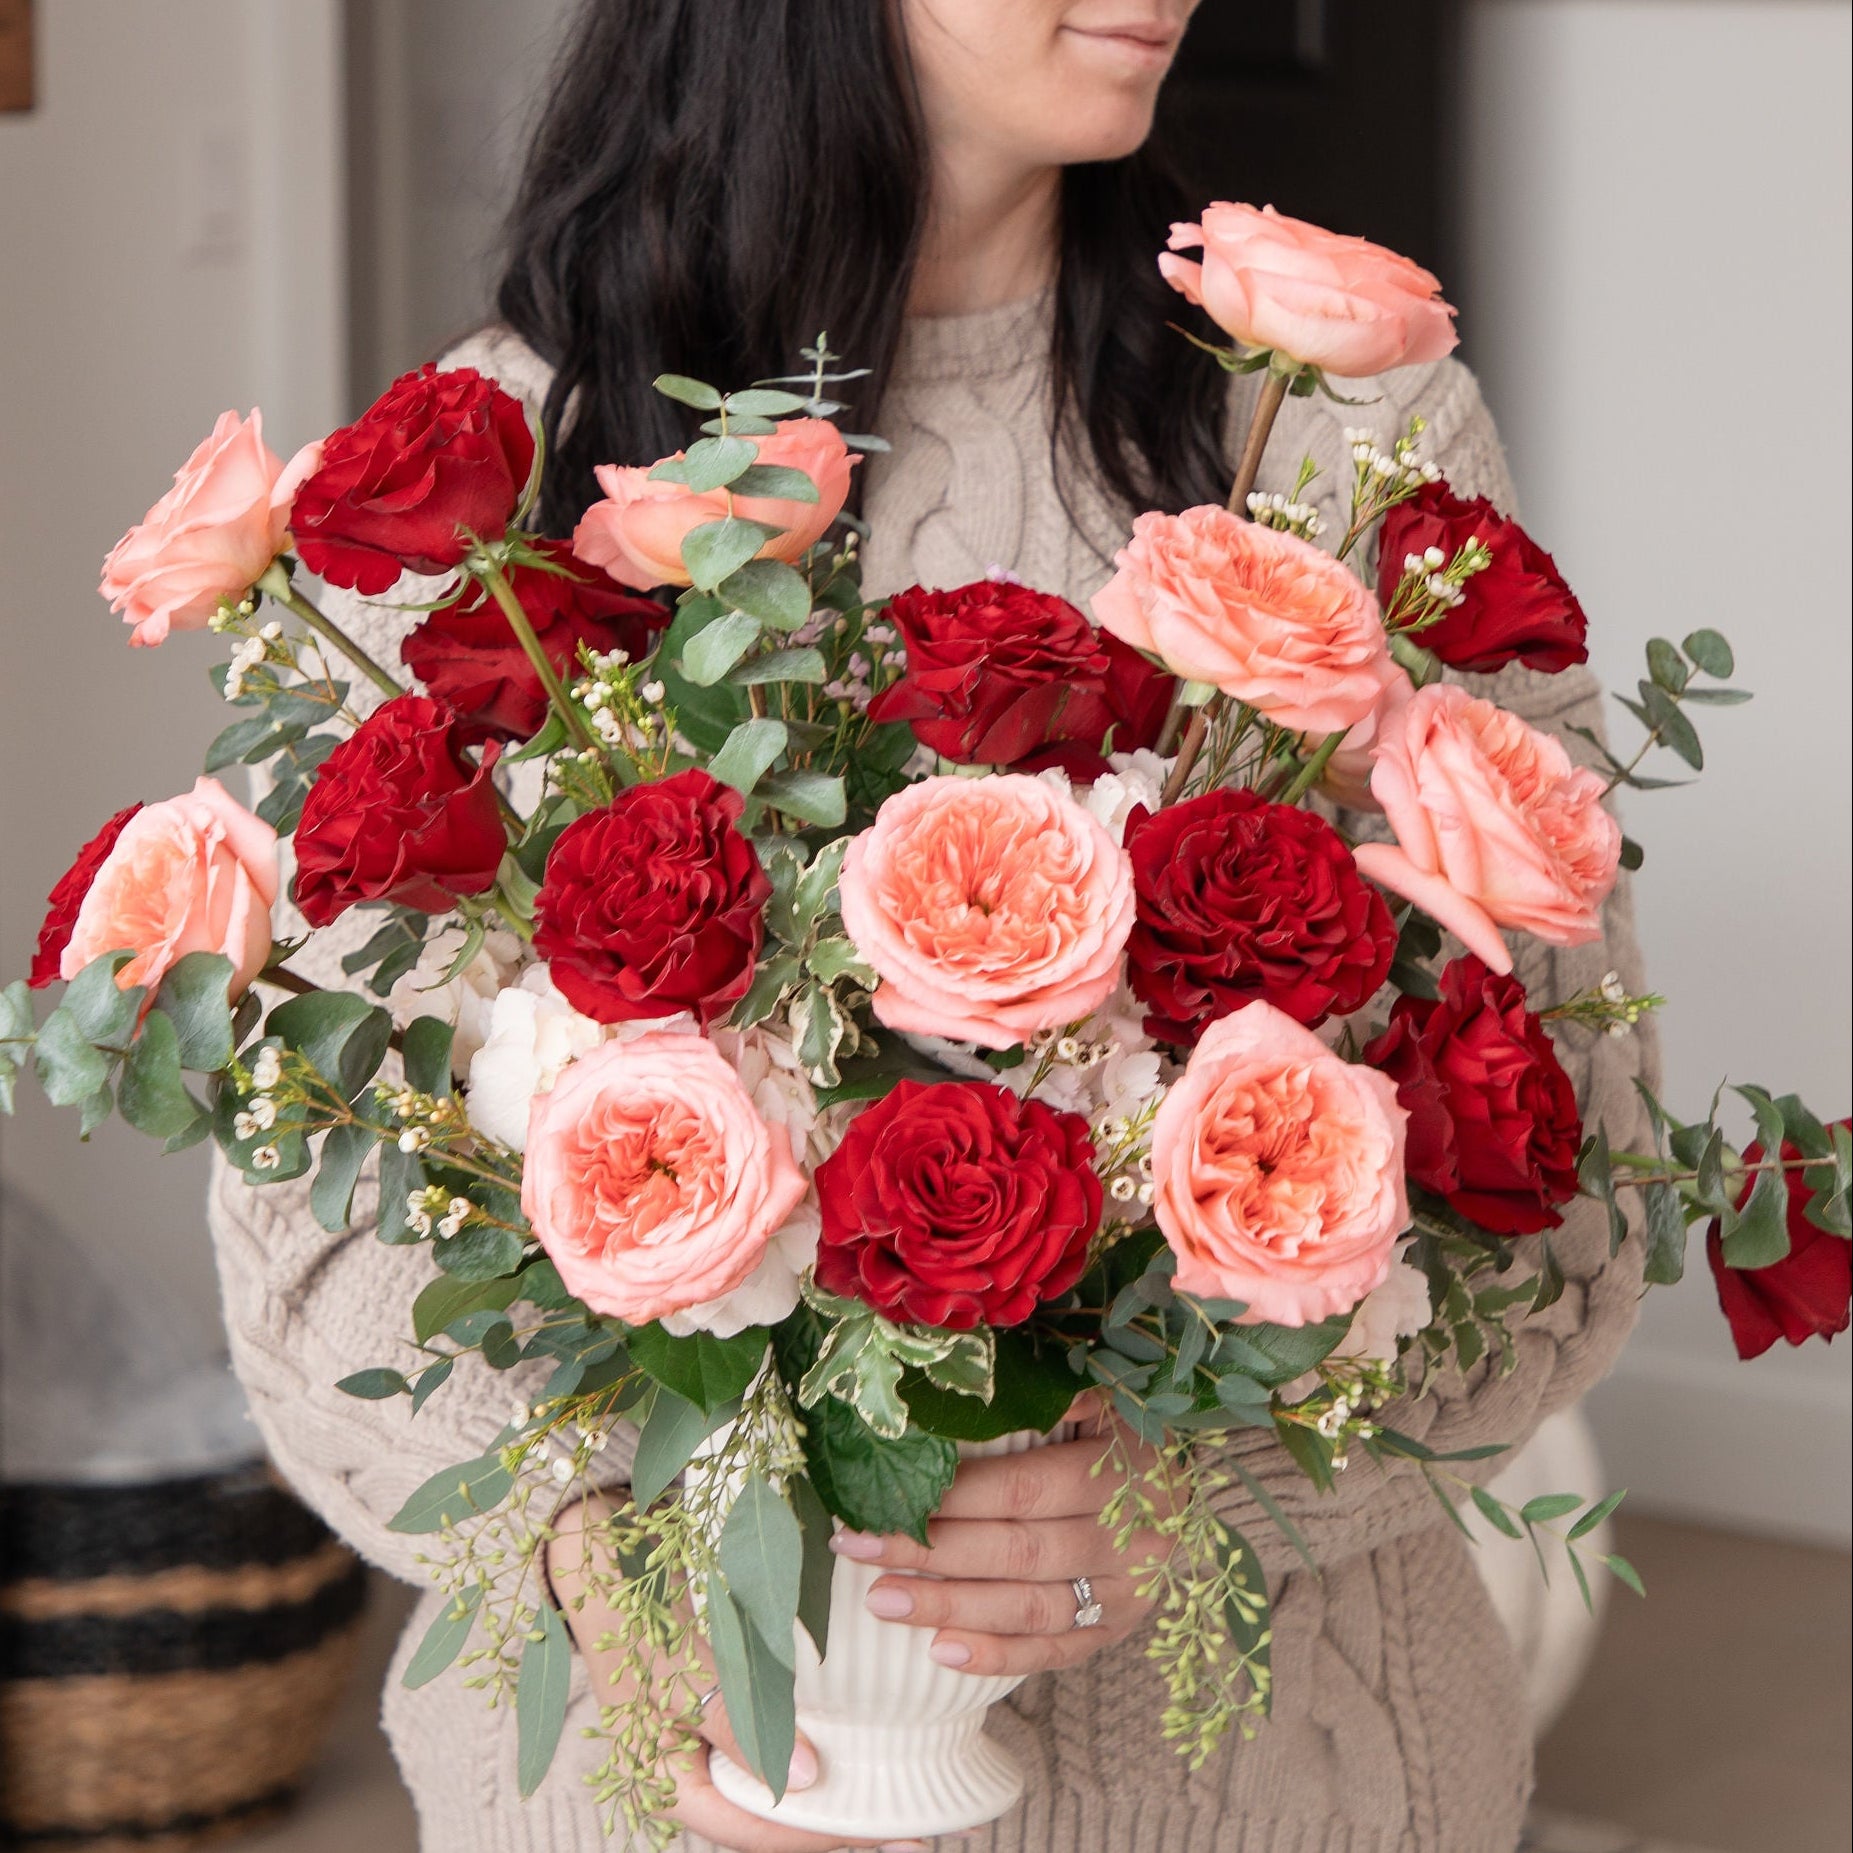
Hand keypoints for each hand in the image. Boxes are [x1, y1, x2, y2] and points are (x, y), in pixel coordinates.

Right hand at [546, 1503, 924, 1852]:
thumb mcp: (682, 1671)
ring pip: (781, 1784)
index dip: (819, 1836)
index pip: (756, 1833)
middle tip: (908, 1831)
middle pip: (774, 1819)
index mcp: (672, 1787)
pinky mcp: (729, 1710)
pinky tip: (864, 1742)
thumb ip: (736, 1723)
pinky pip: (777, 1743)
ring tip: (897, 1794)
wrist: (601, 1561)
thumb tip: (802, 1780)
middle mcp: (695, 1775)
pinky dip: (817, 1747)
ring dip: (834, 1793)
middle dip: (838, 1826)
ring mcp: (712, 1745)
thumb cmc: (636, 1615)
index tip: (879, 1829)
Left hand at [832, 1398, 1168, 1678]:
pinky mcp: (1121, 1627)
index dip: (953, 1496)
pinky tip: (941, 1651)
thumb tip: (966, 1382)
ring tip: (882, 1600)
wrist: (1188, 1479)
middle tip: (858, 1547)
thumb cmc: (1126, 1423)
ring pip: (1030, 1607)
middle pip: (1018, 1551)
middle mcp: (1131, 1536)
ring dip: (949, 1606)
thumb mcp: (1102, 1390)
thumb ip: (1047, 1388)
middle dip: (931, 1551)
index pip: (1023, 1489)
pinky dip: (999, 1656)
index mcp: (1121, 1468)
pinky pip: (1056, 1652)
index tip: (886, 1494)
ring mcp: (1128, 1590)